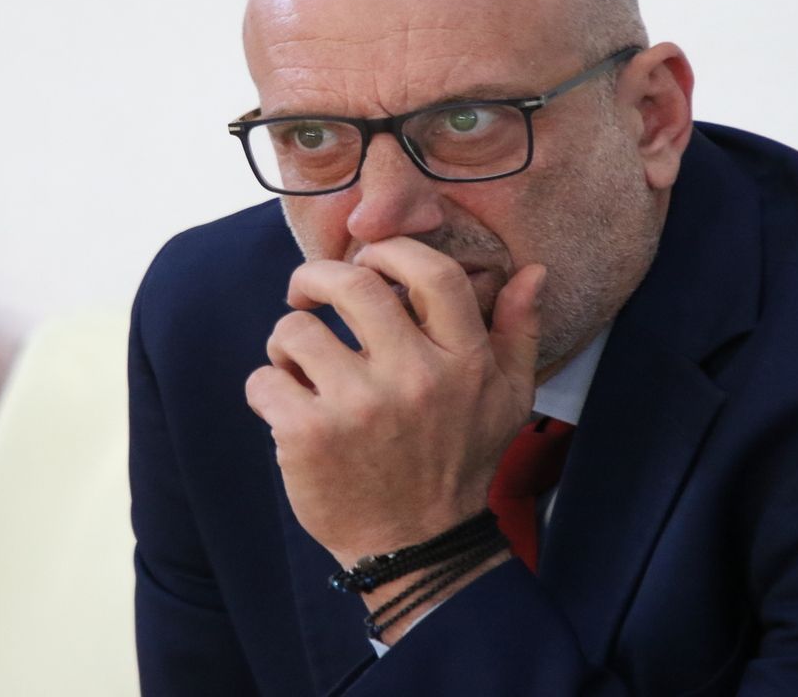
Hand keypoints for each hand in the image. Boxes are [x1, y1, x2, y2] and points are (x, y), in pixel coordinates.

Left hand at [245, 238, 545, 570]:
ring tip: (297, 363)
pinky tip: (286, 405)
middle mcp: (414, 379)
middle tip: (307, 291)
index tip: (368, 261)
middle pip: (353, 285)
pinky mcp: (309, 436)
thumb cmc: (459, 463)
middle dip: (317, 276)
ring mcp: (358, 407)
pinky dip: (266, 387)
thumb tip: (532, 270)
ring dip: (286, 339)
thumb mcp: (508, 399)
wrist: (417, 546)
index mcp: (462, 363)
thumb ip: (519, 331)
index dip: (391, 250)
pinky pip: (265, 380)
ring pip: (296, 330)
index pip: (431, 273)